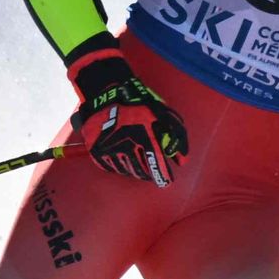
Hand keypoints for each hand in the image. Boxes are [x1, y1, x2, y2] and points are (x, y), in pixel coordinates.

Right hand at [68, 41, 189, 186]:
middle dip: (150, 173)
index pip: (156, 165)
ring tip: (139, 164)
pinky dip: (121, 167)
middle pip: (142, 171)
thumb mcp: (162, 114)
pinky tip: (125, 159)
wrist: (106, 96)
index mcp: (144, 137)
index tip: (166, 182)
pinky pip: (112, 168)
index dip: (163, 176)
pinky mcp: (97, 152)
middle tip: (152, 171)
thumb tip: (182, 160)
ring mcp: (110, 150)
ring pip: (127, 171)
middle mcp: (126, 146)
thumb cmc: (139, 105)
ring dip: (136, 170)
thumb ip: (177, 136)